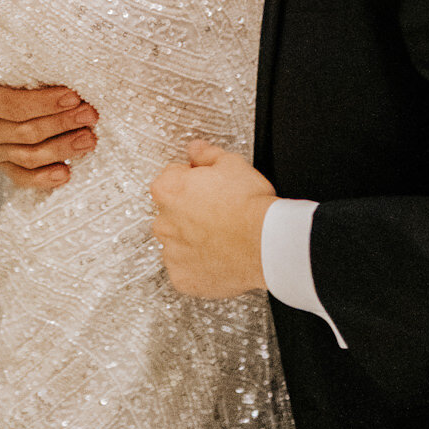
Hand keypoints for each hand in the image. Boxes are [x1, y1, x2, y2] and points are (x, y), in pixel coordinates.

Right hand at [0, 40, 97, 191]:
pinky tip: (65, 173)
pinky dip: (44, 179)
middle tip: (90, 115)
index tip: (73, 96)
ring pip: (29, 155)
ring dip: (62, 149)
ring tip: (89, 139)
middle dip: (62, 123)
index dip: (43, 102)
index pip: (11, 103)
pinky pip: (22, 178)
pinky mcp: (3, 165)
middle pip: (26, 130)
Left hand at [150, 141, 275, 296]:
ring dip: (192, 240)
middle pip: (171, 212)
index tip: (209, 186)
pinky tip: (218, 258)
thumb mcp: (231, 163)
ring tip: (221, 237)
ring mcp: (172, 253)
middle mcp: (163, 222)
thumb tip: (196, 150)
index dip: (193, 180)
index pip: (171, 178)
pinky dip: (198, 266)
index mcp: (167, 190)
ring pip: (177, 243)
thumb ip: (206, 154)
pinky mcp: (183, 278)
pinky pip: (186, 271)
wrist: (266, 243)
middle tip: (218, 212)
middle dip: (189, 211)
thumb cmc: (249, 205)